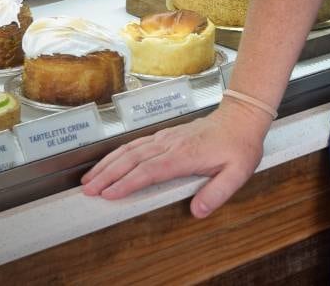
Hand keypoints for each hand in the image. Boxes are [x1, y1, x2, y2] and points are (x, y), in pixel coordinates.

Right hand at [81, 105, 267, 217]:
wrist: (241, 117)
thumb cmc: (239, 146)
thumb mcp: (237, 174)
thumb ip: (217, 194)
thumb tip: (196, 212)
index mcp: (185, 155)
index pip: (150, 170)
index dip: (127, 182)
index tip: (109, 194)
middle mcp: (170, 144)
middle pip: (132, 159)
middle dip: (108, 174)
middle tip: (88, 190)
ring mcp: (166, 138)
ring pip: (130, 149)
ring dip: (108, 164)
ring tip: (89, 179)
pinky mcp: (165, 135)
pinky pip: (136, 144)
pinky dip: (118, 154)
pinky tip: (109, 163)